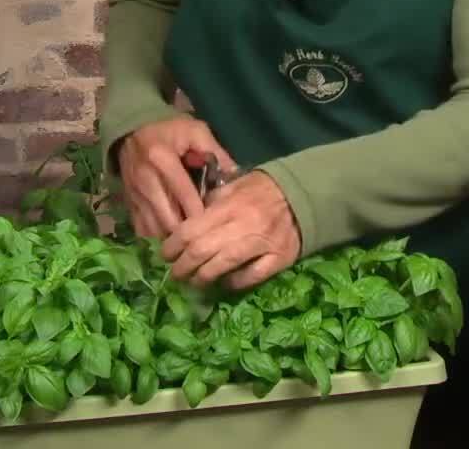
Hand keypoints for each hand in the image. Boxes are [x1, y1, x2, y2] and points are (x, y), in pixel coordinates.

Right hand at [115, 117, 235, 239]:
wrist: (132, 128)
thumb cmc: (169, 129)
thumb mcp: (196, 131)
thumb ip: (216, 152)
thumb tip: (236, 176)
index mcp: (162, 159)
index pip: (183, 193)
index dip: (200, 213)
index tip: (216, 224)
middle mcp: (145, 179)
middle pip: (167, 217)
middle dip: (187, 231)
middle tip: (206, 237)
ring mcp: (134, 194)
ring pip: (153, 228)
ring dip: (173, 237)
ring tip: (191, 241)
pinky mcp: (128, 203)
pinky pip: (141, 229)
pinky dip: (157, 236)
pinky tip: (173, 237)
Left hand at [160, 171, 300, 290]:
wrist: (303, 195)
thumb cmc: (262, 190)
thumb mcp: (233, 186)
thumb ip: (210, 202)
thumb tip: (185, 221)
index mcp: (229, 205)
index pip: (191, 229)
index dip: (172, 245)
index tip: (164, 254)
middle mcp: (244, 225)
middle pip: (202, 251)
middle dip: (182, 266)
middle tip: (175, 273)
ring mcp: (262, 244)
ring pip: (223, 266)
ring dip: (202, 277)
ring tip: (194, 281)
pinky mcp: (279, 259)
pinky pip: (251, 277)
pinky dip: (234, 283)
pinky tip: (225, 282)